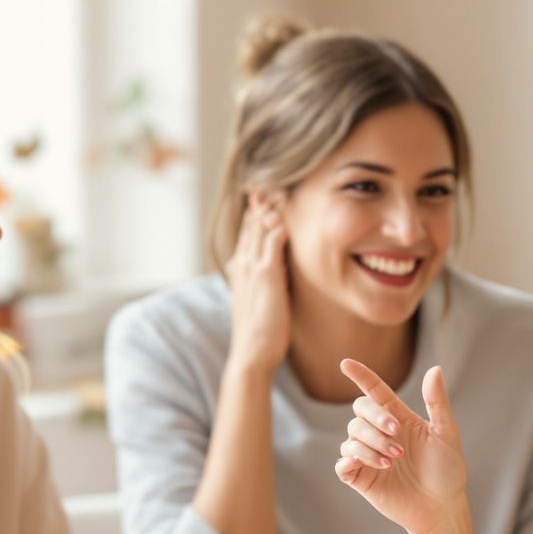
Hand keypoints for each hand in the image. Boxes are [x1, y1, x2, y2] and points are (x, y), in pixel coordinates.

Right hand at [226, 190, 291, 376]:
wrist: (251, 355)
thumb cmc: (261, 334)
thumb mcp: (261, 302)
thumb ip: (268, 283)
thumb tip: (281, 272)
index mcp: (240, 269)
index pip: (248, 230)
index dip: (257, 210)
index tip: (268, 192)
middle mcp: (243, 263)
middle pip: (253, 221)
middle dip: (263, 200)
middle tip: (274, 178)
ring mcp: (252, 267)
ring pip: (261, 224)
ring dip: (273, 204)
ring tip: (285, 185)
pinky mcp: (266, 274)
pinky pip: (274, 238)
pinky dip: (282, 222)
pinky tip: (291, 211)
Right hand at [336, 361, 469, 533]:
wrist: (442, 508)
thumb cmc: (447, 471)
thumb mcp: (447, 434)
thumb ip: (438, 402)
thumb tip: (435, 369)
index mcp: (399, 418)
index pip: (374, 391)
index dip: (361, 376)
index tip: (346, 363)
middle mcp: (380, 434)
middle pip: (359, 411)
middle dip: (375, 418)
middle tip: (397, 434)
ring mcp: (368, 455)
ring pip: (351, 435)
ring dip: (372, 443)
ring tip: (395, 460)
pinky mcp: (361, 477)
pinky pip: (343, 462)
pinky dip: (355, 459)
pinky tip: (380, 466)